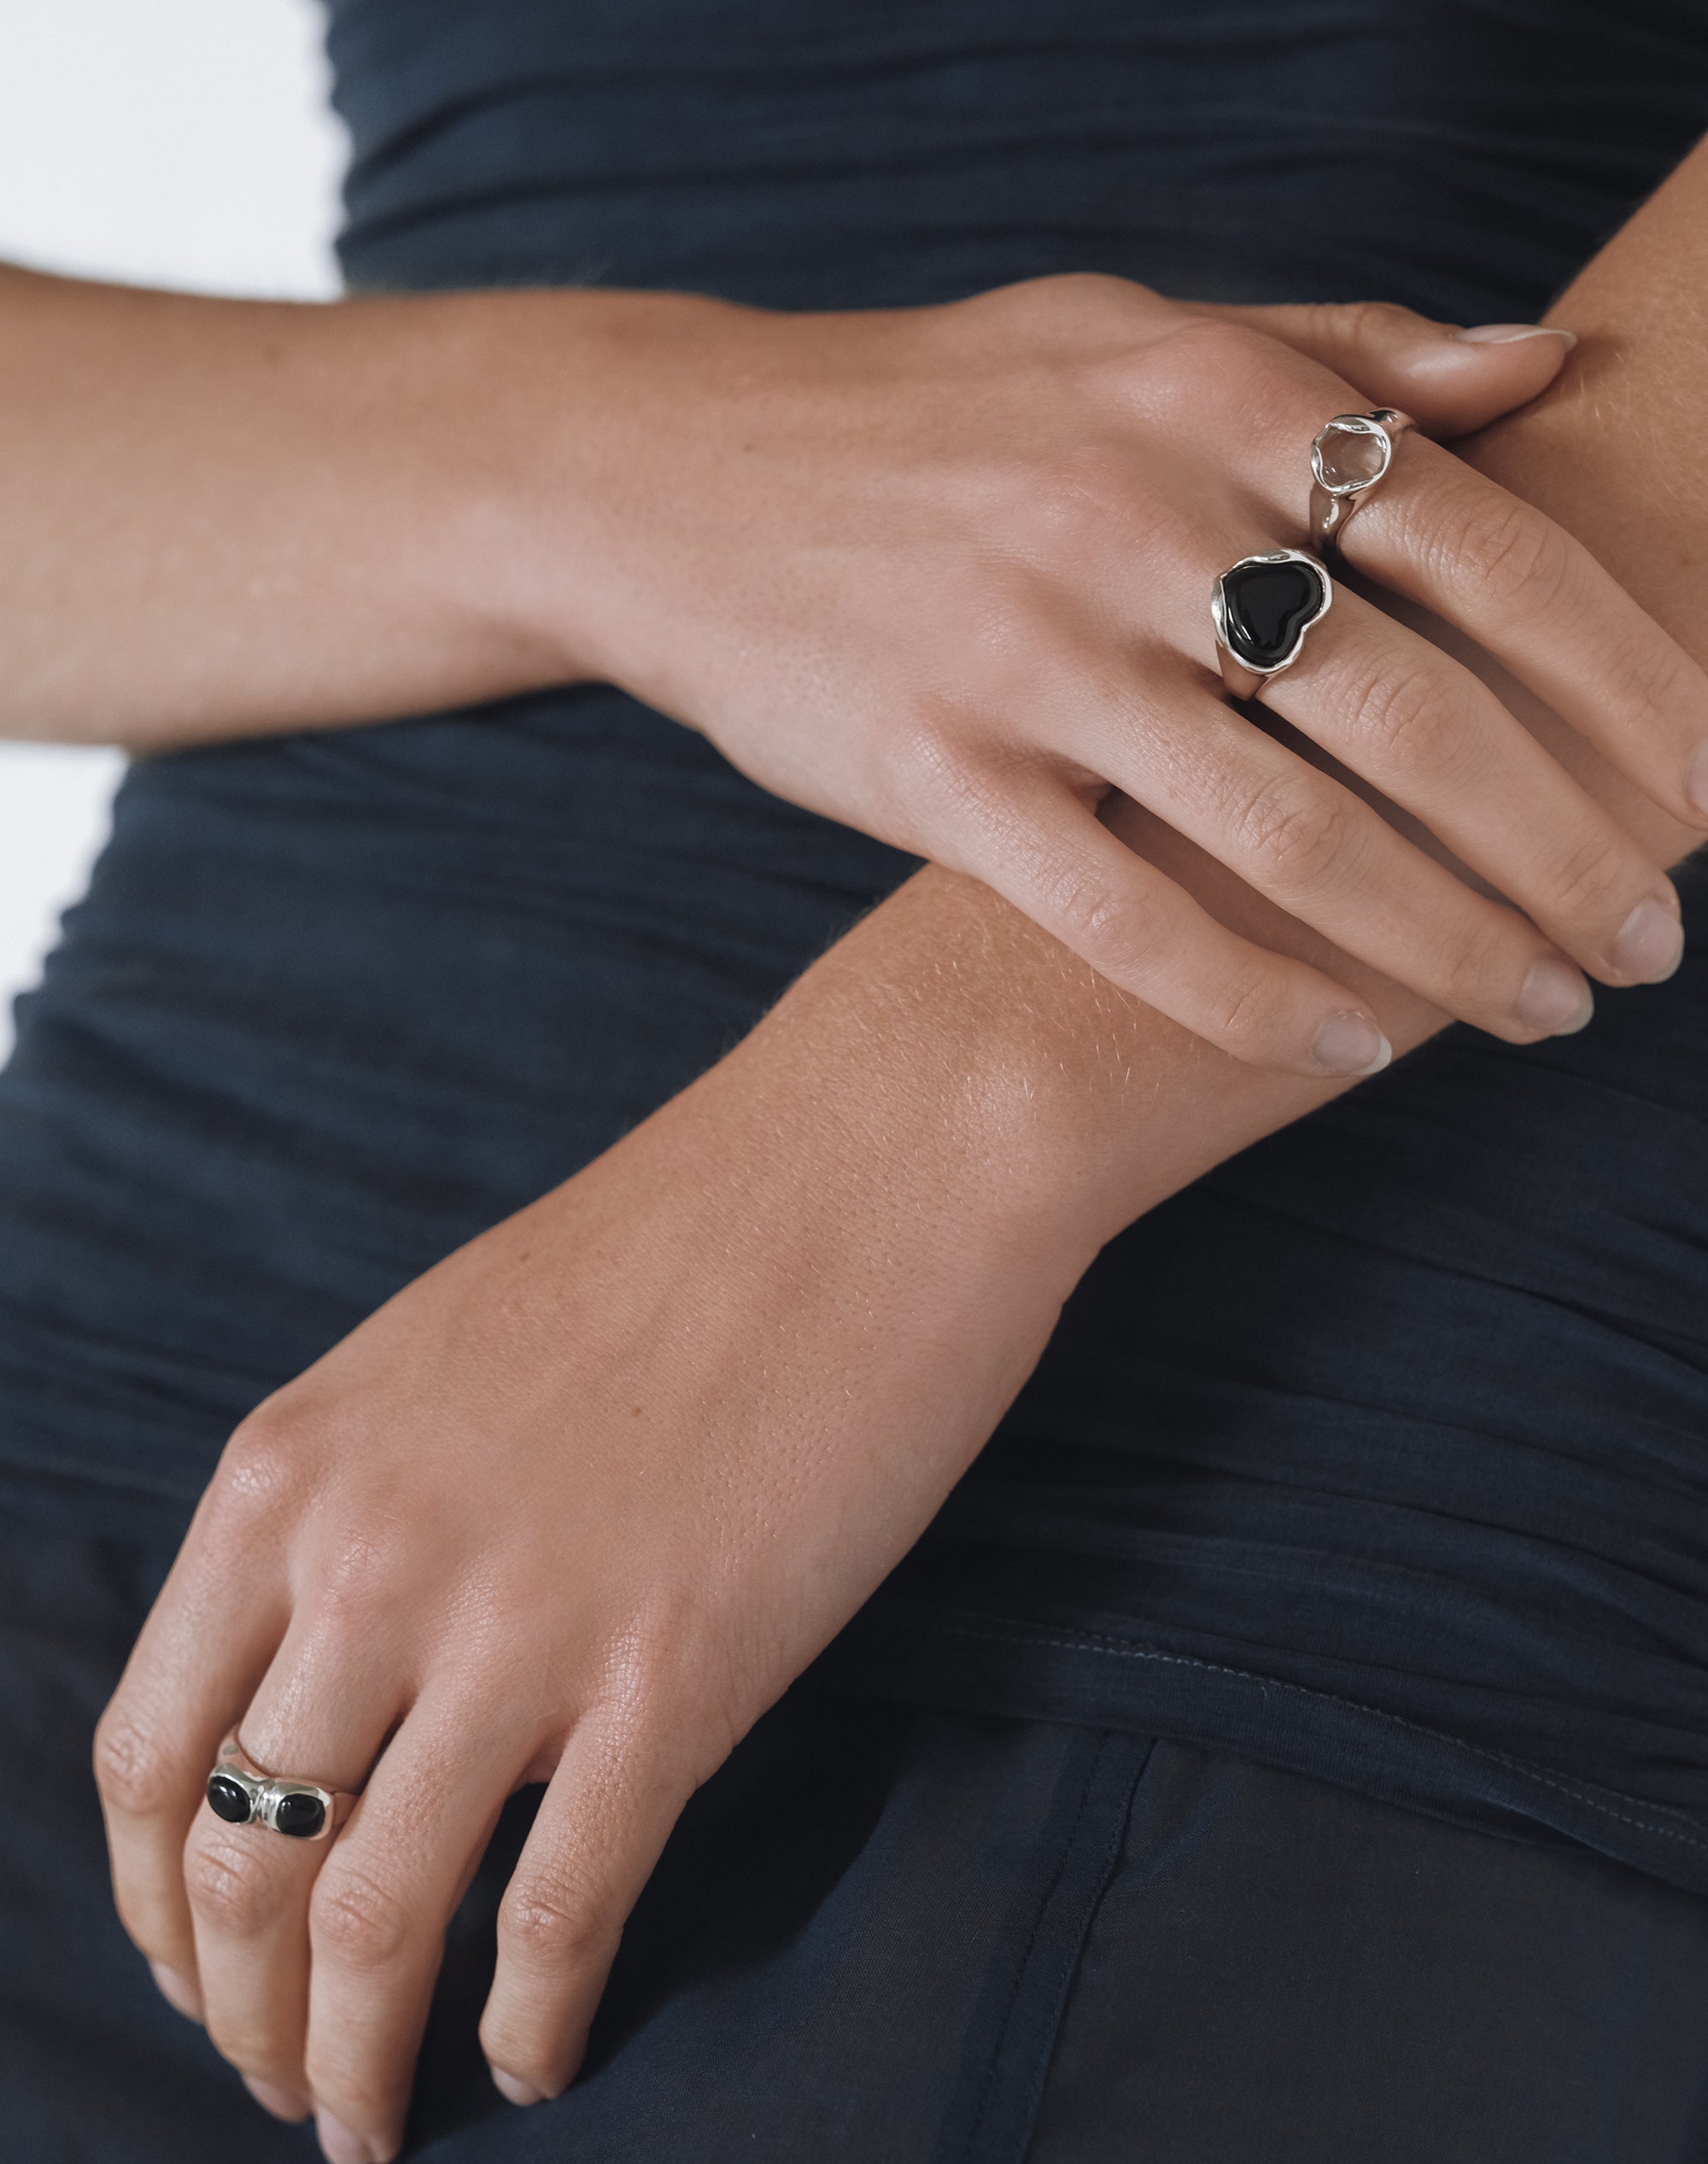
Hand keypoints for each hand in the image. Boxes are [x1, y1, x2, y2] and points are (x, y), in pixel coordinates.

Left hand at [91, 995, 1087, 2163]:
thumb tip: (329, 1675)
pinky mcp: (678, 1676)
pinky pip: (561, 1912)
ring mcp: (523, 1624)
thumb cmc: (673, 1242)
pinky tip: (534, 2061)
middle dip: (238, 2014)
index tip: (197, 1968)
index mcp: (293, 1471)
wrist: (868, 1161)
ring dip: (350, 2060)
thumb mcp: (439, 1354)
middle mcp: (372, 1560)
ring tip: (367, 2122)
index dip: (155, 1903)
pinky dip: (531, 2020)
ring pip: (369, 1921)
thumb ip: (356, 1507)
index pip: (145, 1750)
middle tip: (276, 2082)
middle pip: (238, 1865)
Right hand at [541, 279, 1703, 1070]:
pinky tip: (1346, 1052)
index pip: (1492, 554)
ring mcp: (1034, 657)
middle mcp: (1139, 521)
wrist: (677, 475)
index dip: (1627, 686)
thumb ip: (1341, 350)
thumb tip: (1544, 367)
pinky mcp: (939, 779)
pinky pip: (1132, 922)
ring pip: (1298, 842)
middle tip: (1642, 945)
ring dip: (1445, 948)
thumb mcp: (1132, 332)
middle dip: (1566, 852)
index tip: (1705, 788)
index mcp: (1215, 400)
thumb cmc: (928, 413)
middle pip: (1423, 721)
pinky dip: (1257, 1002)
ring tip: (1532, 1013)